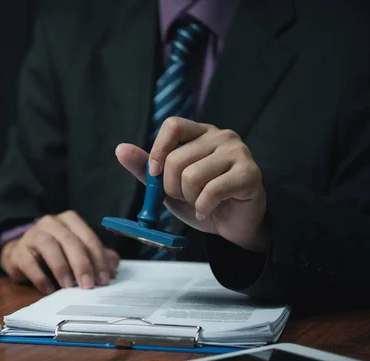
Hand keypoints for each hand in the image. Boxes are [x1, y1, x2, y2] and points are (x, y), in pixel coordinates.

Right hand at [0, 210, 118, 293]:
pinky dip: (40, 277)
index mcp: (69, 221)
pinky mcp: (18, 251)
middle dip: (81, 264)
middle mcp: (51, 223)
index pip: (88, 238)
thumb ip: (98, 257)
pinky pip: (29, 262)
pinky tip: (49, 289)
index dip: (98, 259)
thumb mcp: (79, 253)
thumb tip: (113, 266)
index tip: (104, 279)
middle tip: (88, 285)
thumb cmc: (56, 254)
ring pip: (49, 246)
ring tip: (68, 286)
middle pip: (69, 240)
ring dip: (61, 267)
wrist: (22, 256)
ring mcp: (32, 235)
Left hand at [116, 117, 268, 252]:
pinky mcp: (249, 173)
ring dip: (189, 199)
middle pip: (177, 159)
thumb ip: (146, 168)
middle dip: (172, 188)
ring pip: (192, 176)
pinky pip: (211, 191)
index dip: (158, 151)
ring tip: (200, 202)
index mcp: (200, 133)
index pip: (173, 125)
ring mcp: (238, 152)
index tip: (155, 174)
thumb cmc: (201, 201)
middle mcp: (221, 136)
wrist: (232, 226)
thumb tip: (120, 149)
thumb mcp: (167, 185)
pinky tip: (209, 210)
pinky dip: (203, 207)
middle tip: (186, 197)